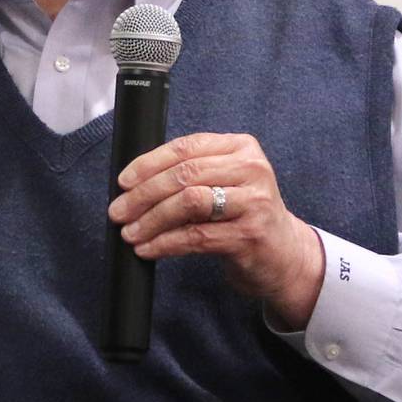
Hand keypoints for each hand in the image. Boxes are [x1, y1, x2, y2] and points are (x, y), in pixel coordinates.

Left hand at [107, 132, 325, 328]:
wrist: (284, 254)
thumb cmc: (242, 214)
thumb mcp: (223, 182)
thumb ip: (189, 173)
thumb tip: (132, 183)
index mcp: (241, 147)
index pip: (185, 148)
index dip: (148, 164)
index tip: (123, 181)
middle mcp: (252, 169)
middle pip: (184, 175)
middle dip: (143, 194)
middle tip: (118, 212)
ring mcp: (254, 202)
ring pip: (189, 203)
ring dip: (151, 220)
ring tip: (130, 233)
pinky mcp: (250, 234)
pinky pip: (196, 236)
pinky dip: (165, 243)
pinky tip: (148, 249)